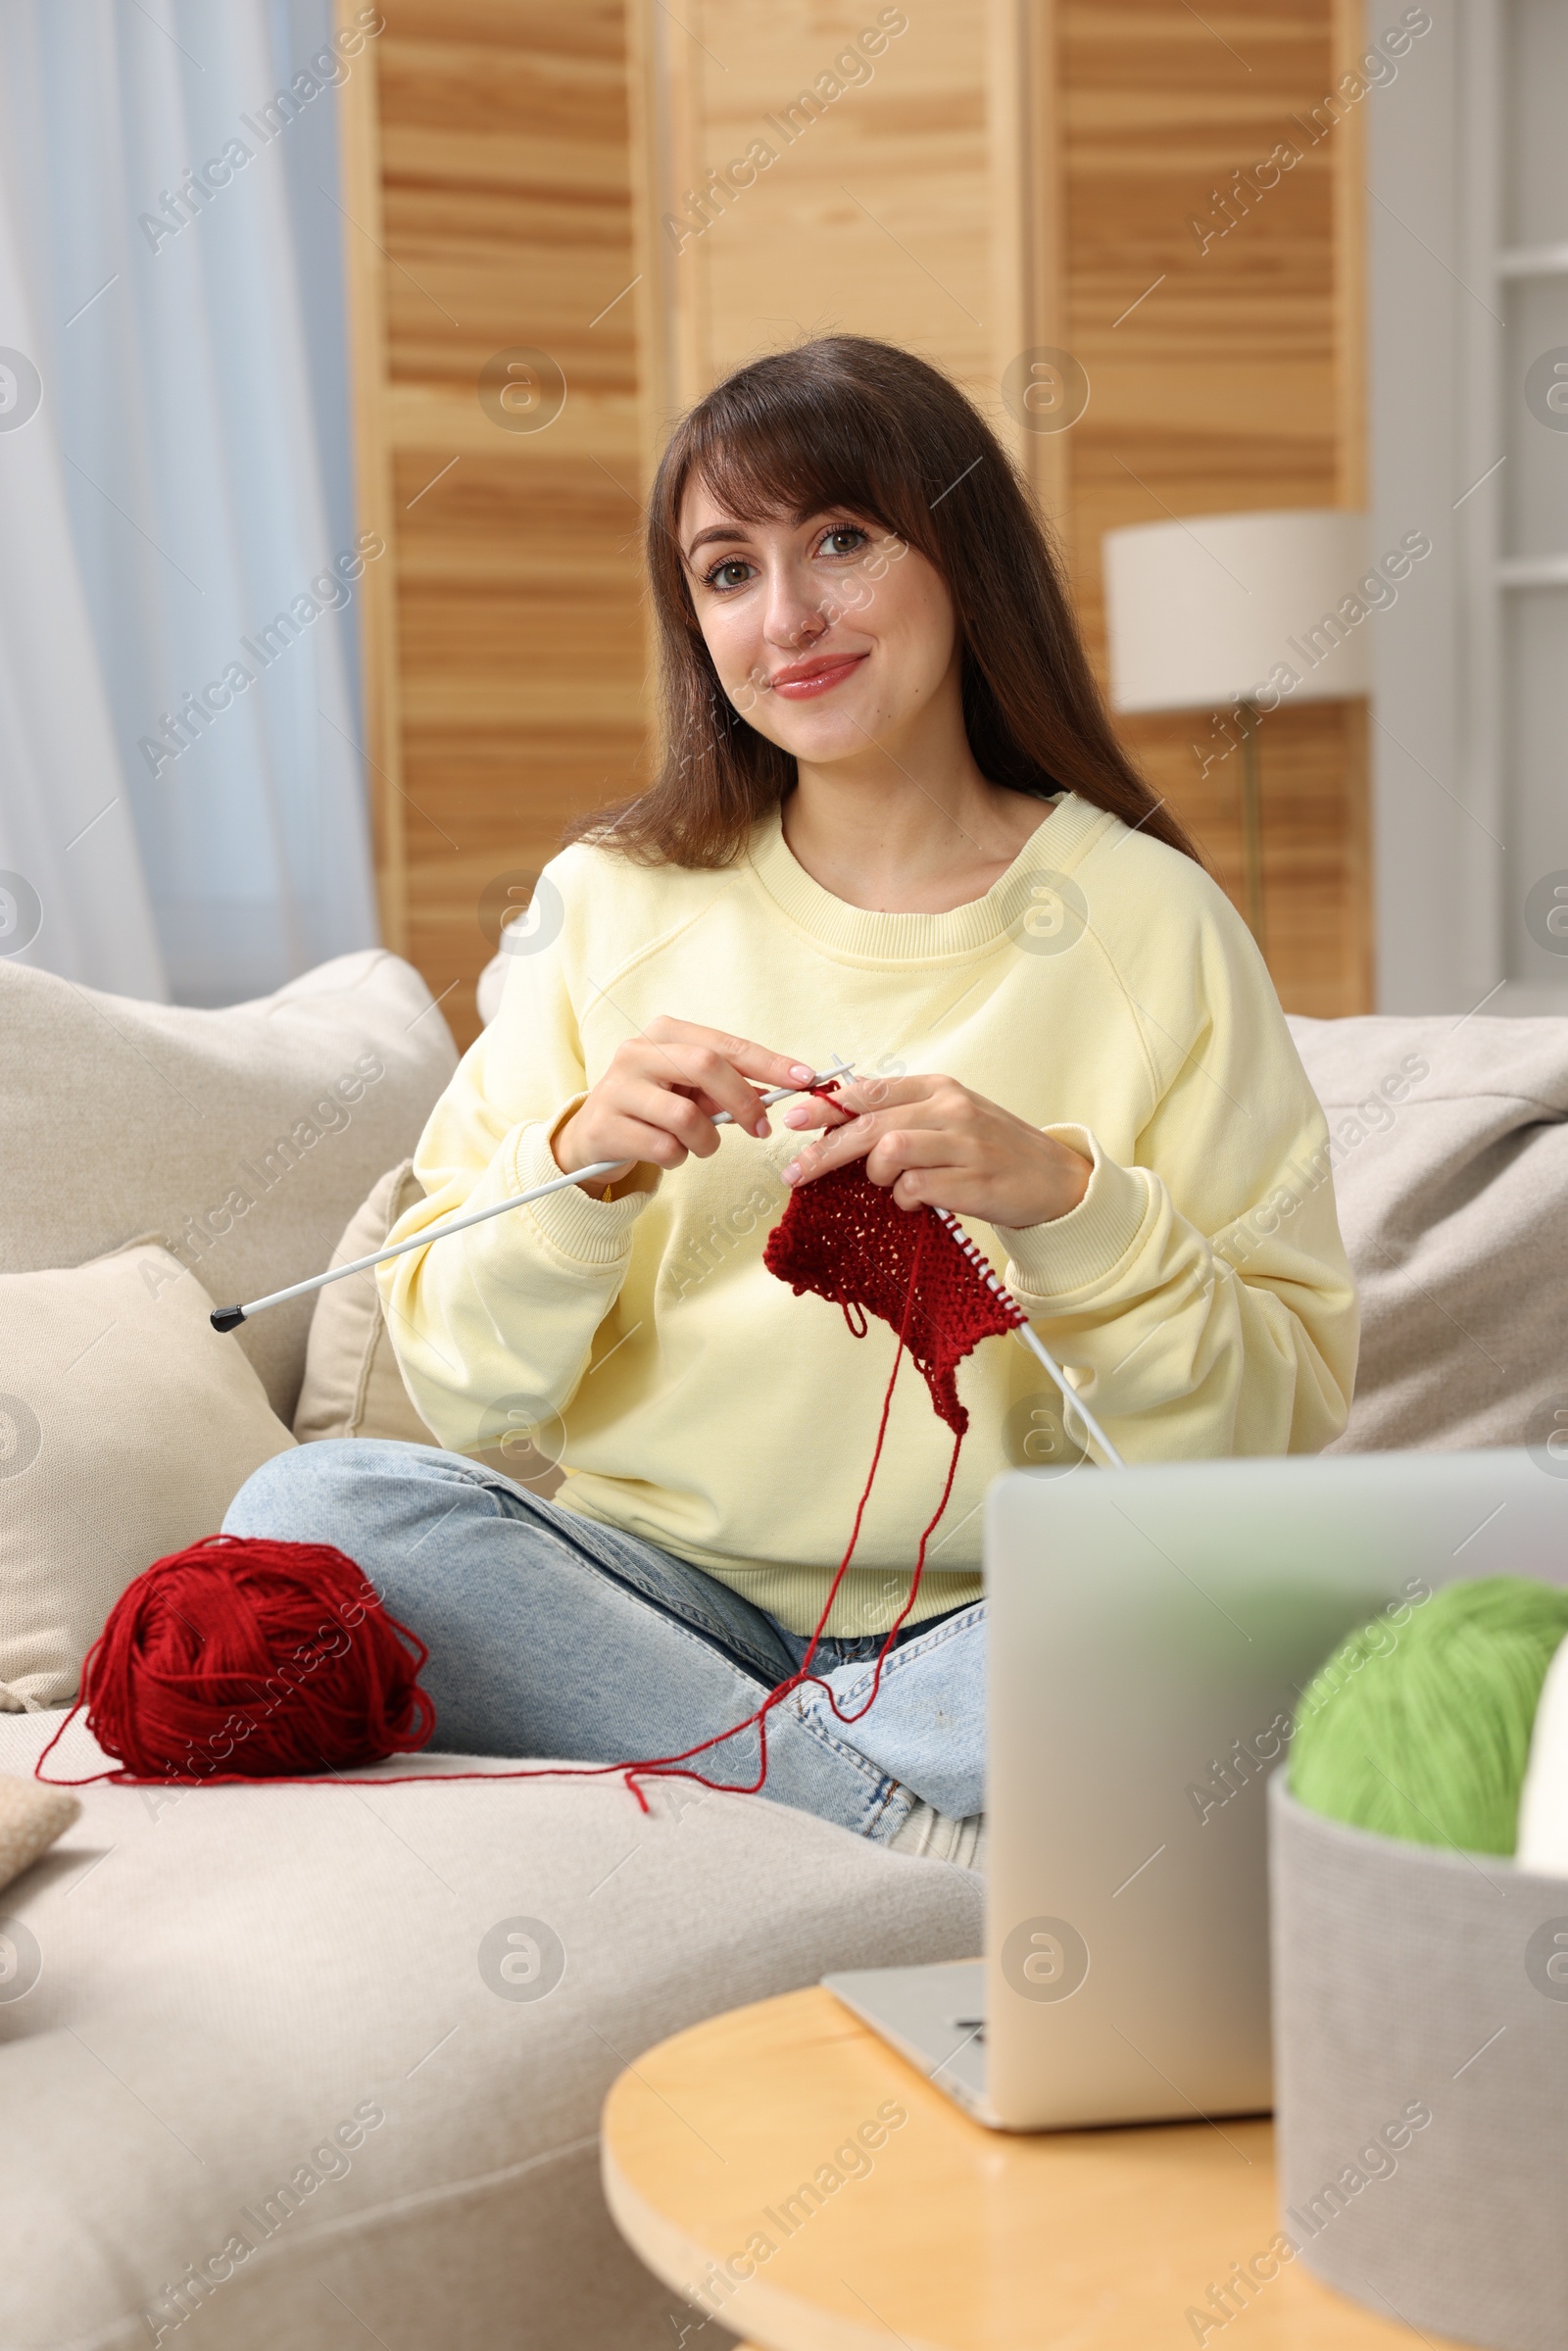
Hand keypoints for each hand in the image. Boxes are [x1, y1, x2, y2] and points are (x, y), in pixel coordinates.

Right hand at [553, 1018, 815, 1187]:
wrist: (593, 1135)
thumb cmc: (654, 1107)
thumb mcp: (690, 1090)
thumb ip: (728, 1086)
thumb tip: (775, 1092)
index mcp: (664, 1033)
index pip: (726, 1044)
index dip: (769, 1062)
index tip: (805, 1079)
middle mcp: (638, 1051)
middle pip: (707, 1066)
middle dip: (743, 1100)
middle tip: (760, 1129)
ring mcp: (618, 1087)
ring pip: (685, 1115)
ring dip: (706, 1140)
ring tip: (699, 1145)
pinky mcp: (606, 1125)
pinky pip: (663, 1147)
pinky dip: (678, 1157)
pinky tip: (668, 1152)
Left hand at [779, 1073, 1090, 1229]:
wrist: (1054, 1179)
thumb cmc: (993, 1150)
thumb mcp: (951, 1117)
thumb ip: (903, 1112)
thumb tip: (840, 1113)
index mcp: (940, 1088)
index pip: (871, 1090)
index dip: (827, 1105)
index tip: (794, 1117)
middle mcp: (951, 1109)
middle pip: (870, 1123)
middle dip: (826, 1148)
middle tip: (797, 1171)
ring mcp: (965, 1145)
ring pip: (890, 1150)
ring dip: (876, 1174)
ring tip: (887, 1184)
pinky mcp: (974, 1182)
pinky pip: (917, 1188)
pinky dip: (906, 1198)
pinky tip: (917, 1201)